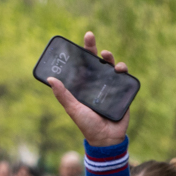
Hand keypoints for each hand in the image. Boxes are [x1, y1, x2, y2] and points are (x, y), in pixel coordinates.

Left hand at [47, 31, 130, 145]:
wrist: (106, 138)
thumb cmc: (87, 124)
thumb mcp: (73, 109)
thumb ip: (63, 95)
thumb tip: (50, 79)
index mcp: (83, 86)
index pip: (82, 66)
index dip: (82, 53)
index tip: (81, 39)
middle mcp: (96, 84)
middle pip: (96, 62)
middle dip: (95, 48)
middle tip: (89, 37)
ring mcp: (110, 86)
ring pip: (111, 67)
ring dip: (110, 59)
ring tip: (106, 56)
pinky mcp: (122, 91)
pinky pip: (124, 77)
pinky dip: (123, 71)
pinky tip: (119, 70)